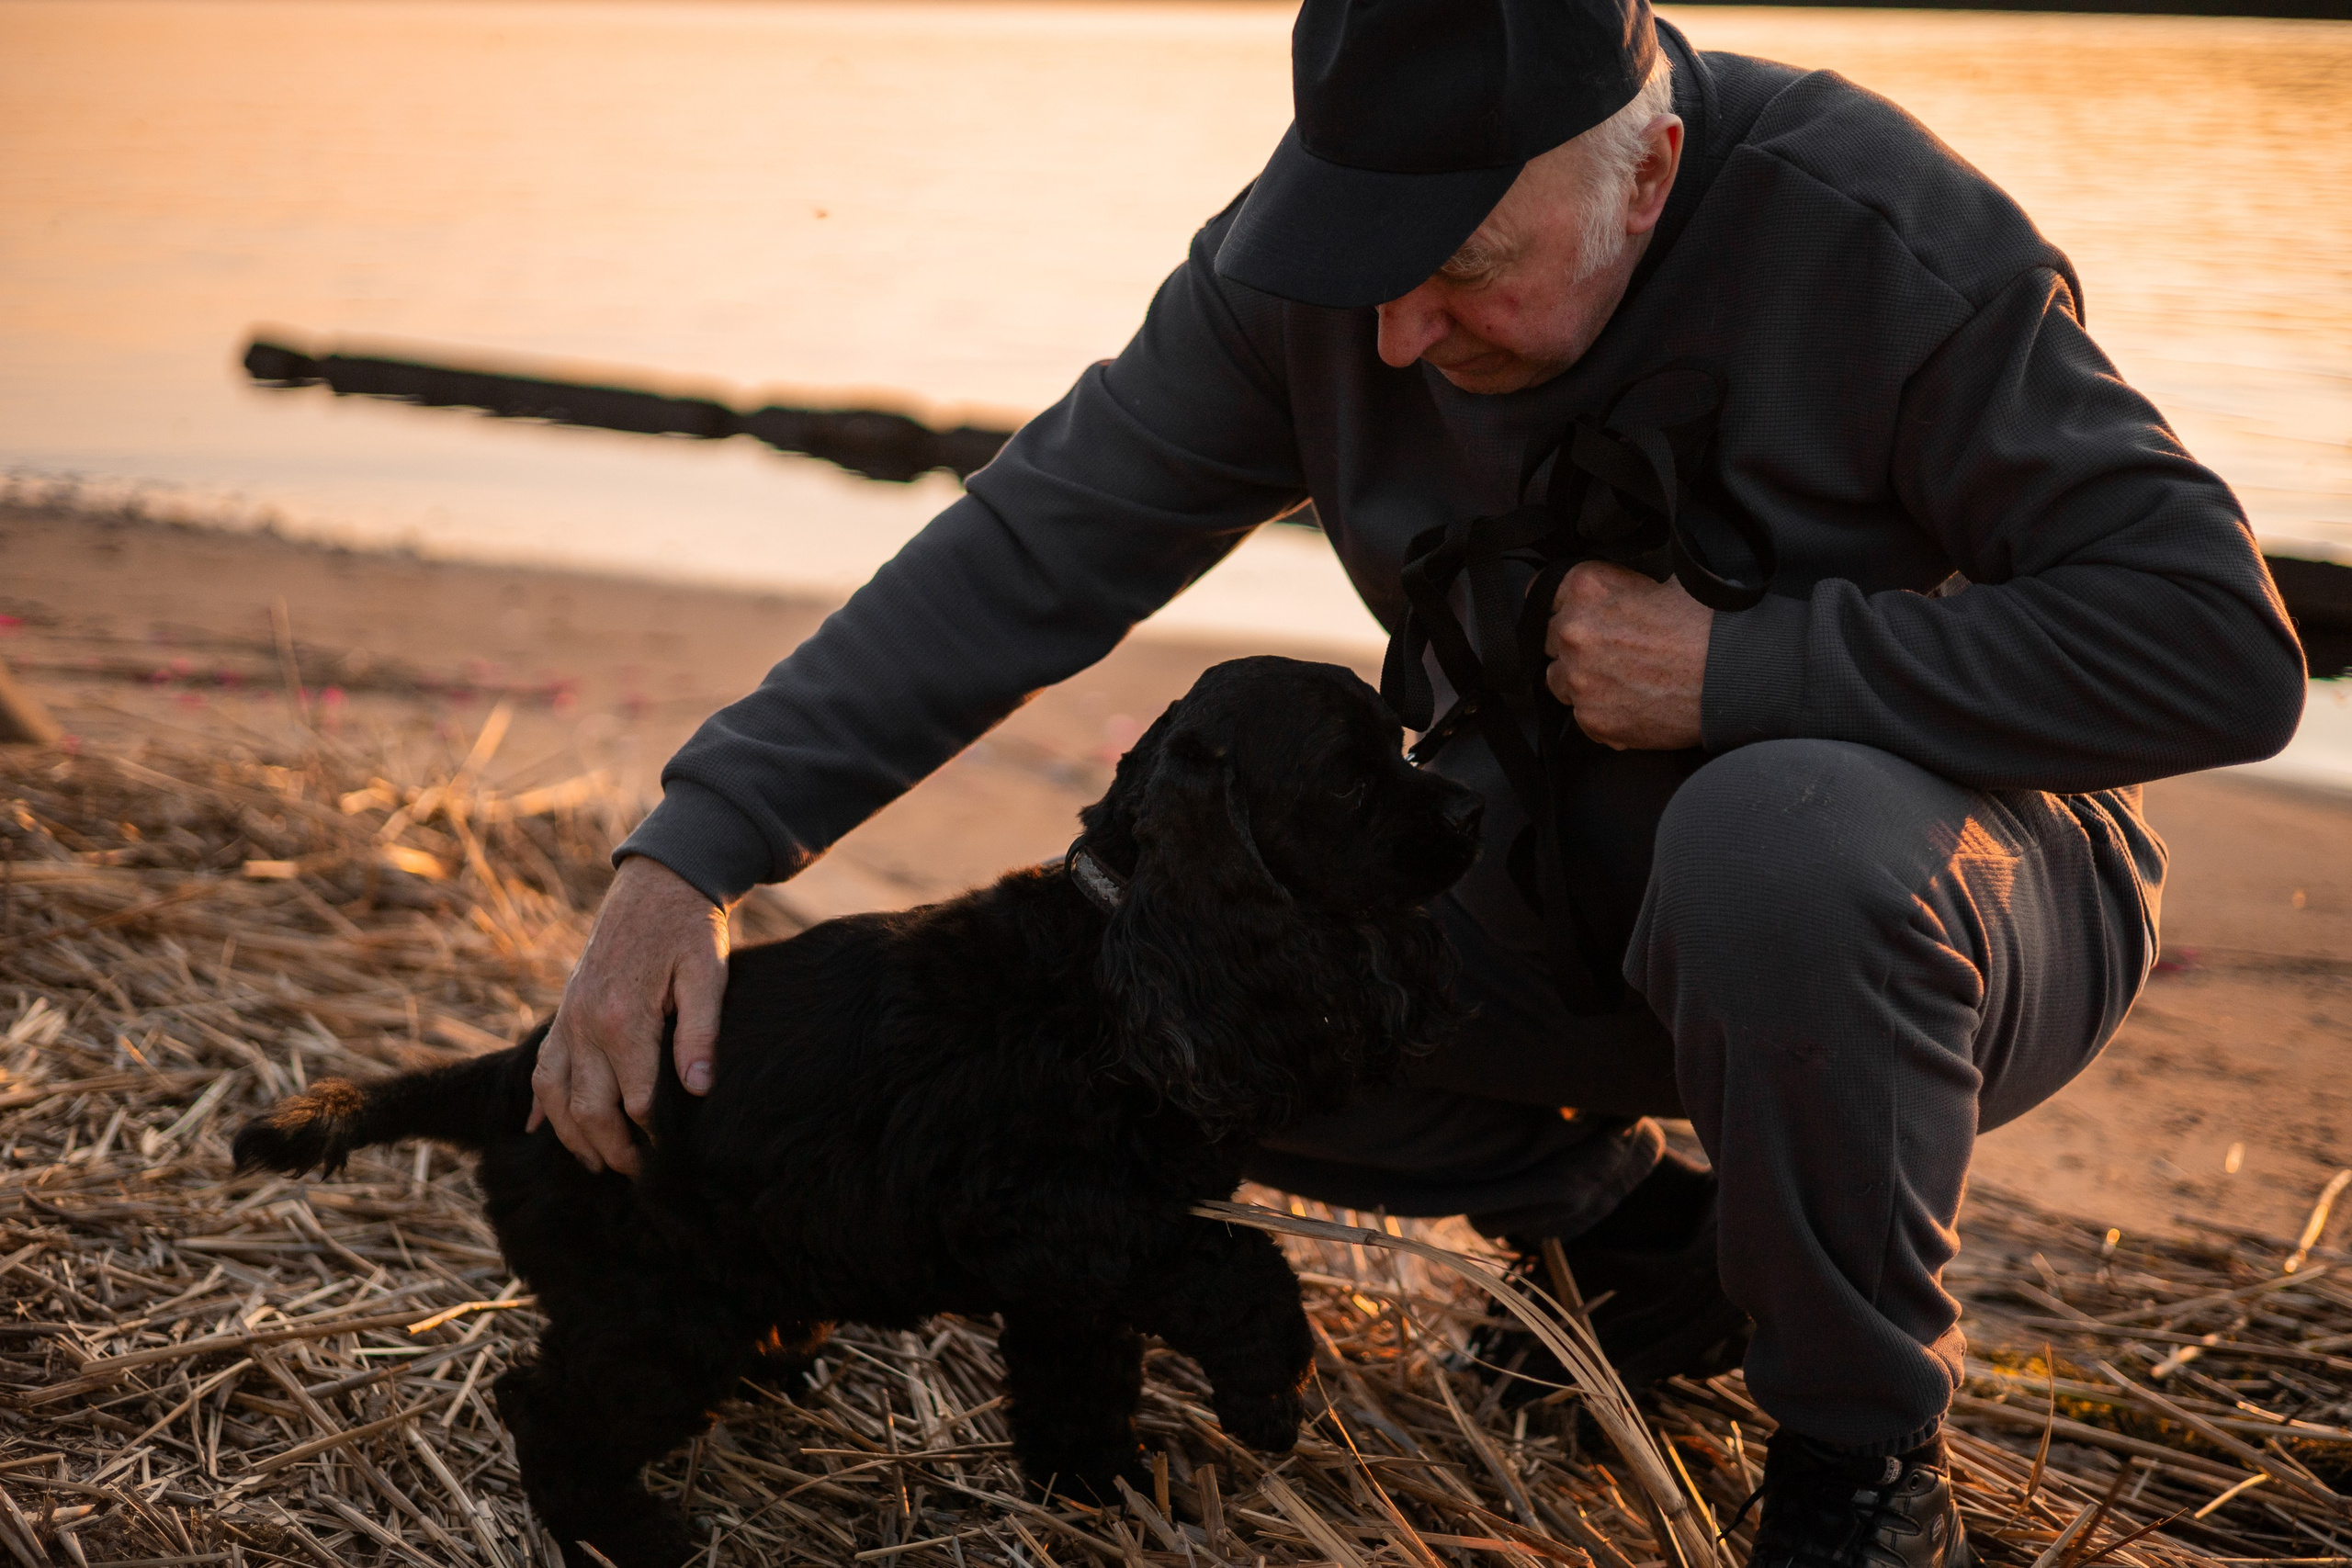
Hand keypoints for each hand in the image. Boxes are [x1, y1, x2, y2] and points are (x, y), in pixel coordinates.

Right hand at [528, 855, 730, 1175]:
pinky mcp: (564, 1012)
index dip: (653, 1136)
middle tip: (638, 1175)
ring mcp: (568, 1019)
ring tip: (597, 1164)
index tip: (671, 1158)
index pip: (635, 1102)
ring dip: (572, 1136)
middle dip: (611, 1149)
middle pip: (588, 1109)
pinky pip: (541, 1067)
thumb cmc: (690, 929)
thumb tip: (698, 1089)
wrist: (658, 884)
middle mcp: (585, 1024)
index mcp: (624, 1019)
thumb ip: (700, 1034)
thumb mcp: (708, 975)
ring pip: (554, 1096)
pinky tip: (542, 1130)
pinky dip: (540, 1103)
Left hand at [1544, 562, 1711, 749]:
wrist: (1734, 676)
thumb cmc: (1710, 625)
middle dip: (1575, 642)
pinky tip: (1633, 701)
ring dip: (1581, 678)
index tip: (1574, 612)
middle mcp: (1574, 631)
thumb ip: (1627, 581)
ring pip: (1558, 679)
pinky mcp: (1591, 719)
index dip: (1564, 603)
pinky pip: (1581, 714)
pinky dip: (1602, 710)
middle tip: (1613, 648)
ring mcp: (1579, 678)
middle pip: (1549, 637)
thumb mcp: (1669, 578)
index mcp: (1589, 588)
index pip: (1547, 592)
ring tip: (1622, 677)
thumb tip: (1621, 583)